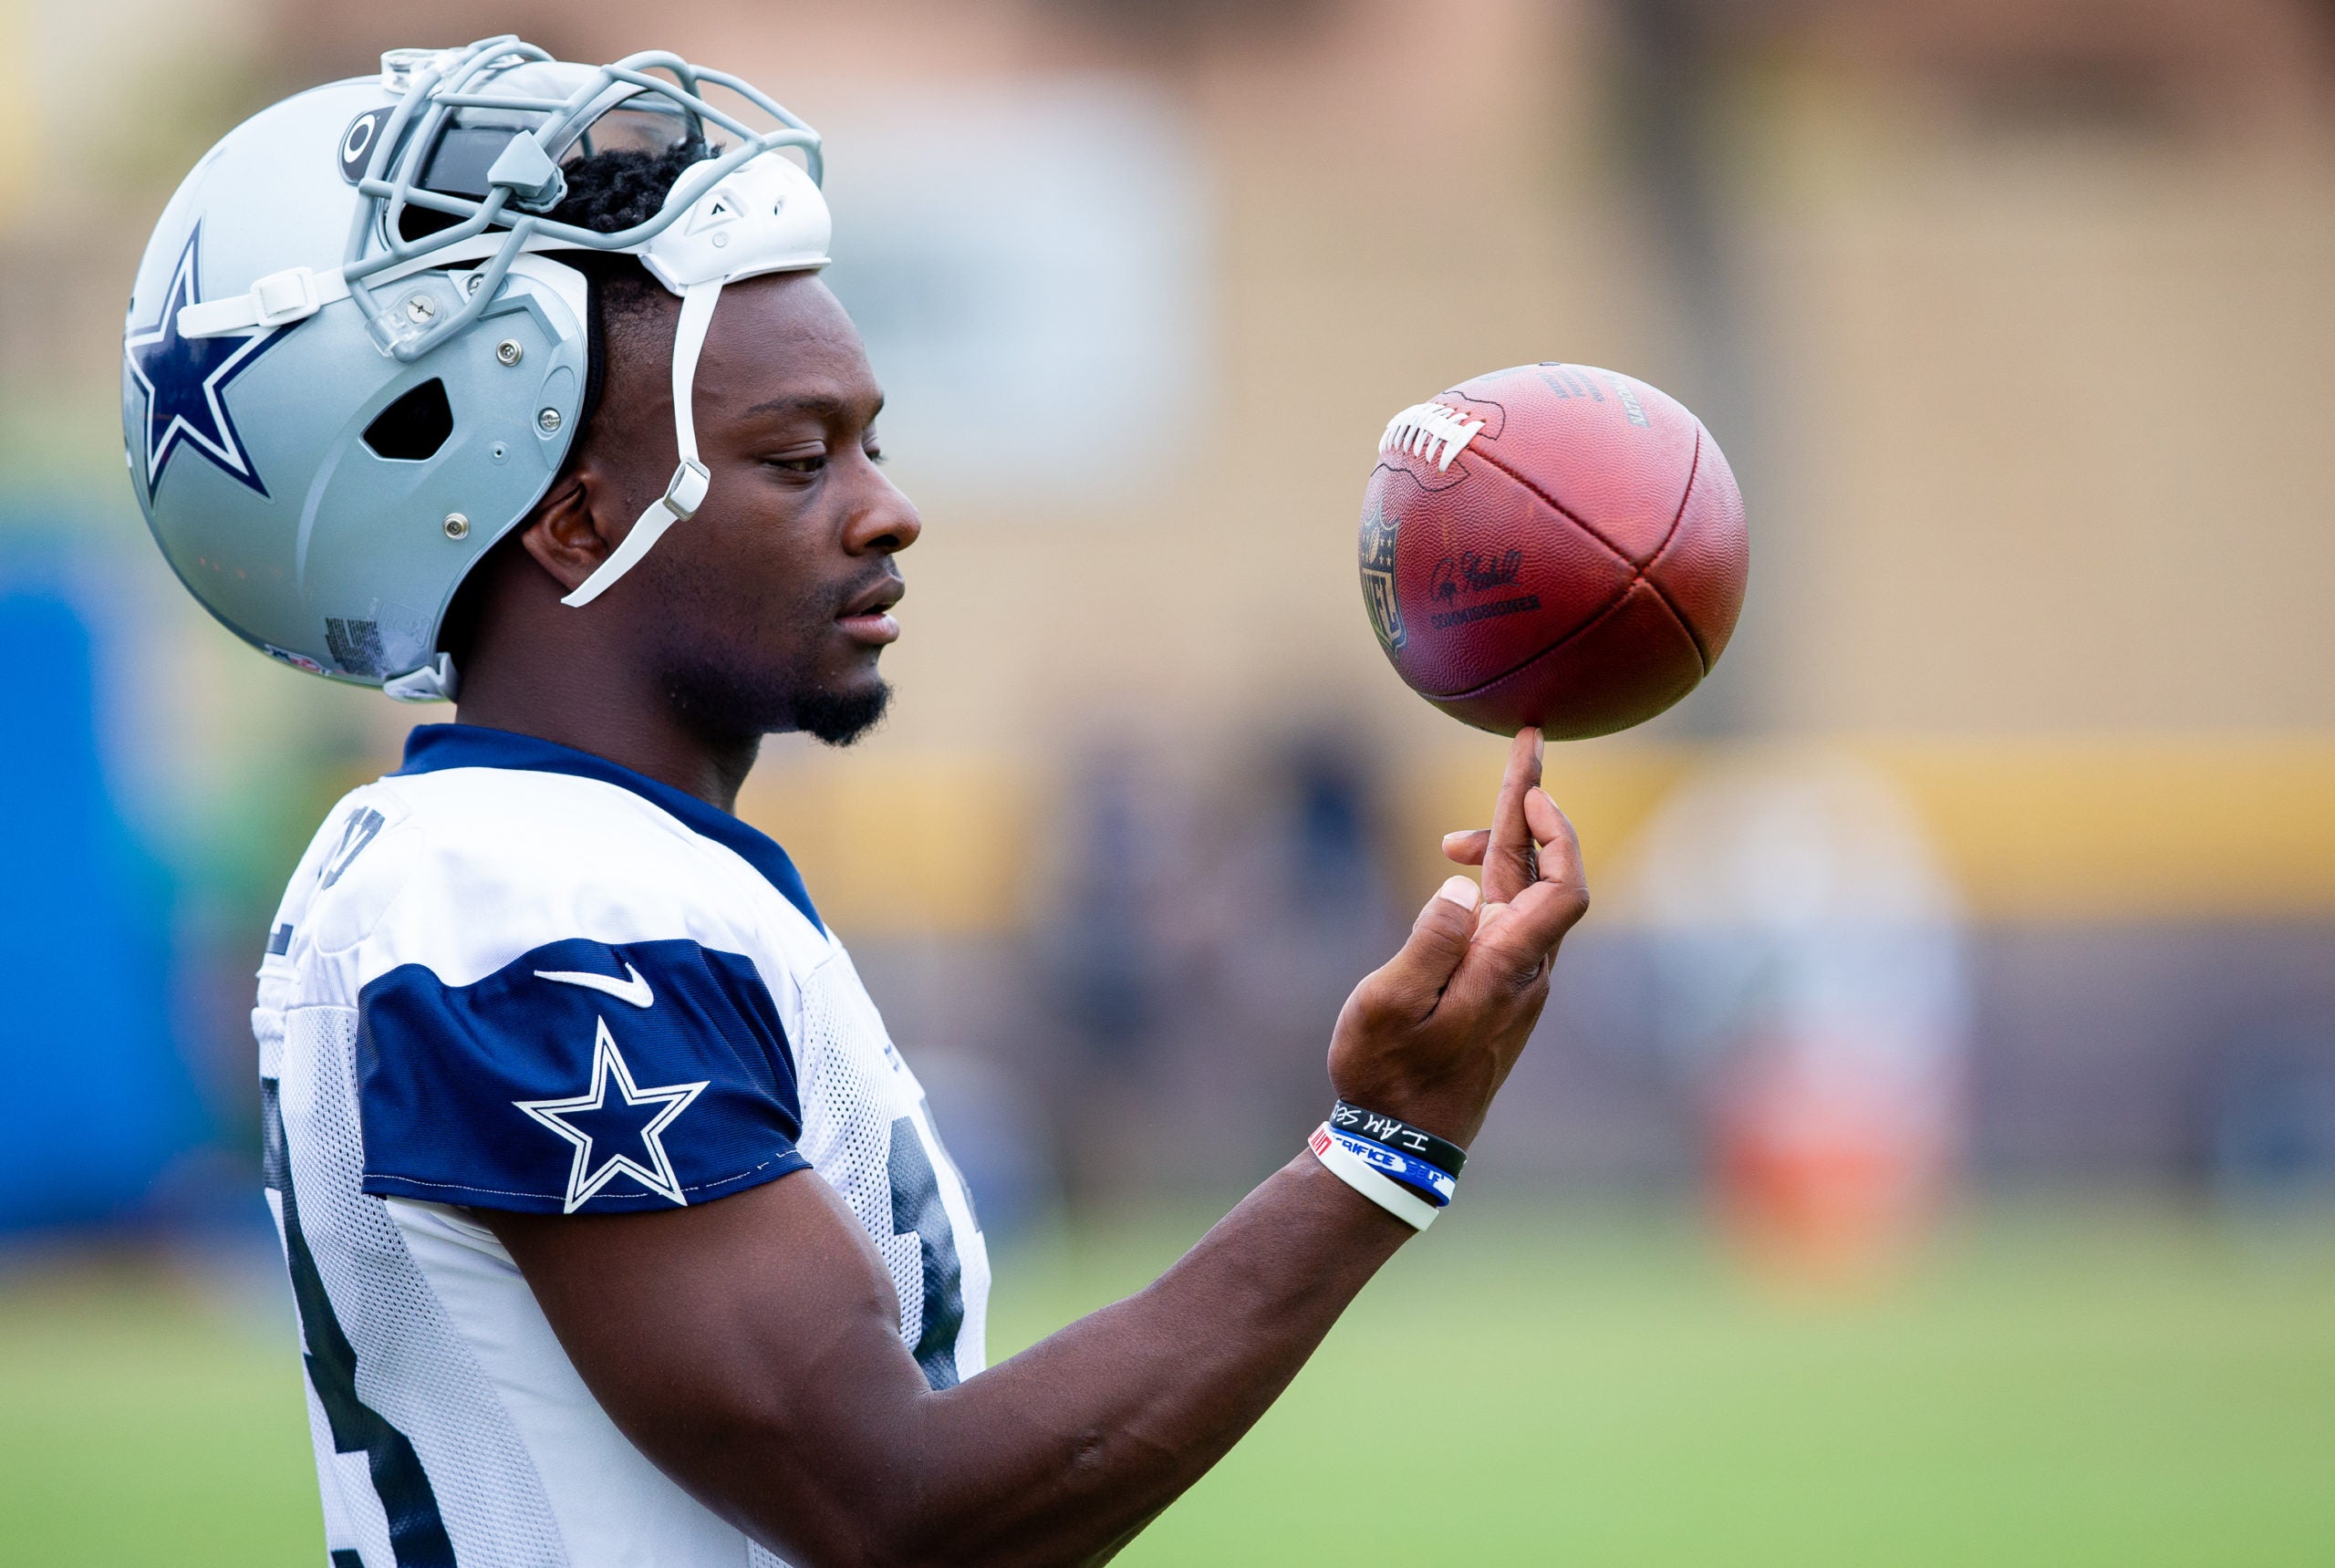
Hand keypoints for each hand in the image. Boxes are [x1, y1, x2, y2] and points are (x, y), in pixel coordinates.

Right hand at [1325, 727, 1587, 1147]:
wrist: (1402, 1144)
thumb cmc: (1386, 1074)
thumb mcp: (1387, 1005)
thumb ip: (1428, 943)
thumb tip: (1462, 884)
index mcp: (1505, 967)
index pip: (1562, 885)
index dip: (1556, 828)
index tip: (1531, 784)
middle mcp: (1524, 972)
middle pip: (1549, 876)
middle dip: (1534, 810)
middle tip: (1525, 748)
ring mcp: (1518, 984)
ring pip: (1529, 898)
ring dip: (1507, 849)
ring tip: (1456, 833)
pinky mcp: (1502, 994)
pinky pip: (1514, 920)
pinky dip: (1497, 882)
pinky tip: (1461, 880)